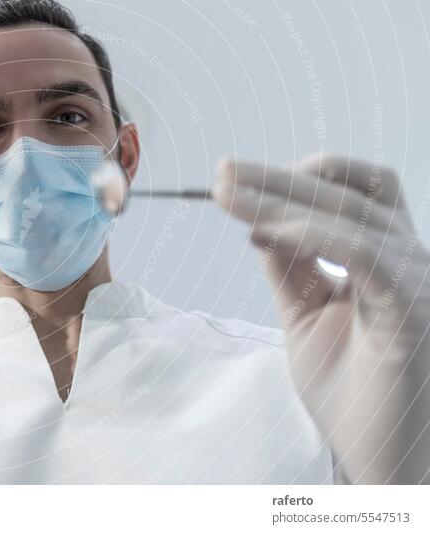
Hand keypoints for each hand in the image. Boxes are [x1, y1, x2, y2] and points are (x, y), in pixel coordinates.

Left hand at [212, 153, 429, 483]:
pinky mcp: (413, 309)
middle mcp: (407, 258)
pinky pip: (364, 251)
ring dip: (282, 196)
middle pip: (347, 188)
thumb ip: (291, 268)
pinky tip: (265, 230)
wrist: (382, 458)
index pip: (344, 192)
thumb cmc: (351, 393)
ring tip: (228, 195)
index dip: (288, 178)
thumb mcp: (306, 317)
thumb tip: (260, 223)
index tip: (228, 181)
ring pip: (352, 209)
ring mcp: (415, 279)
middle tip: (221, 173)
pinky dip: (312, 232)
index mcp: (383, 257)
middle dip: (276, 175)